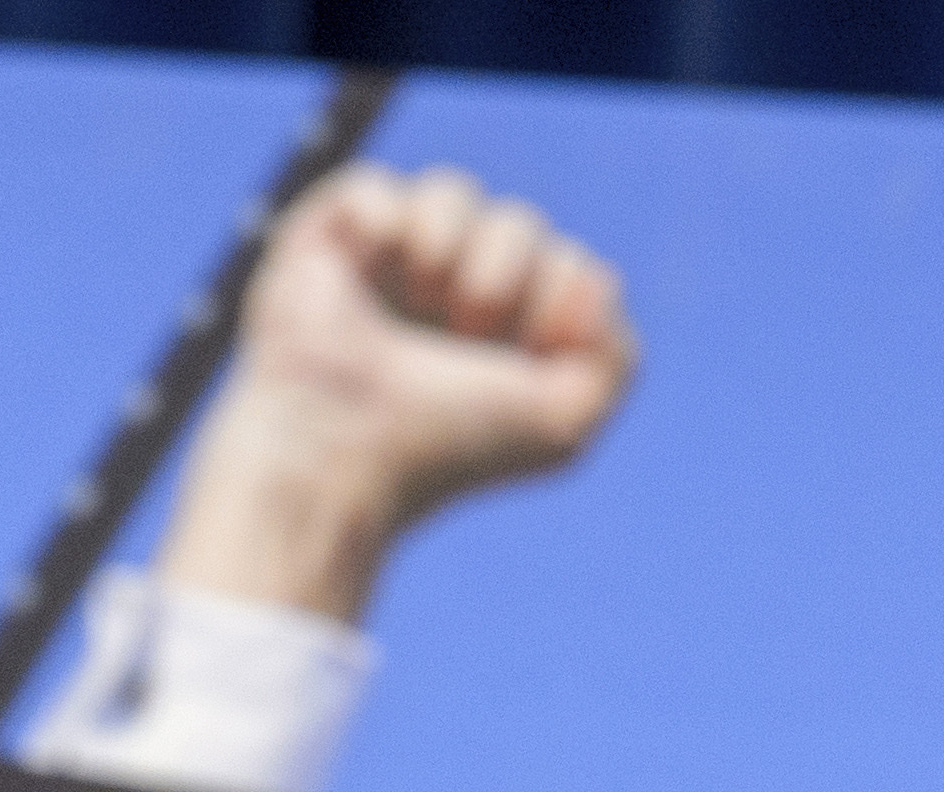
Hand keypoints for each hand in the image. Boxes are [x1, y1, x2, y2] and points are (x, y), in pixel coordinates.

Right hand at [154, 163, 636, 622]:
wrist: (346, 452)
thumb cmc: (448, 447)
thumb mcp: (566, 424)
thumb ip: (617, 357)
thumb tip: (588, 277)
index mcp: (505, 337)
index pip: (565, 267)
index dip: (558, 296)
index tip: (520, 360)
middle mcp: (447, 299)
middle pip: (518, 226)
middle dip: (508, 273)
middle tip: (465, 335)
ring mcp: (386, 268)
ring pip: (454, 193)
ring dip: (452, 246)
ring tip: (421, 299)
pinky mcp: (327, 242)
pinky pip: (377, 186)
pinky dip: (386, 221)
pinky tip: (372, 268)